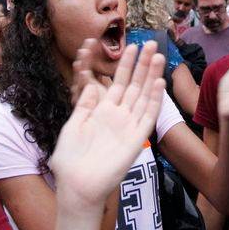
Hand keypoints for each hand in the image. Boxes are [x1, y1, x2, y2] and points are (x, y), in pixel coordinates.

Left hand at [50, 41, 164, 212]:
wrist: (77, 186)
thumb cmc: (70, 160)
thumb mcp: (73, 126)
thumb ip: (85, 105)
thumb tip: (92, 86)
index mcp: (102, 112)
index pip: (118, 83)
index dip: (125, 65)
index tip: (131, 46)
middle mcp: (118, 116)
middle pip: (134, 85)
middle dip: (142, 64)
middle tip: (150, 43)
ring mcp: (128, 126)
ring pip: (143, 96)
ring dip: (151, 76)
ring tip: (158, 55)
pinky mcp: (136, 139)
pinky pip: (147, 116)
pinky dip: (153, 100)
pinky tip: (158, 82)